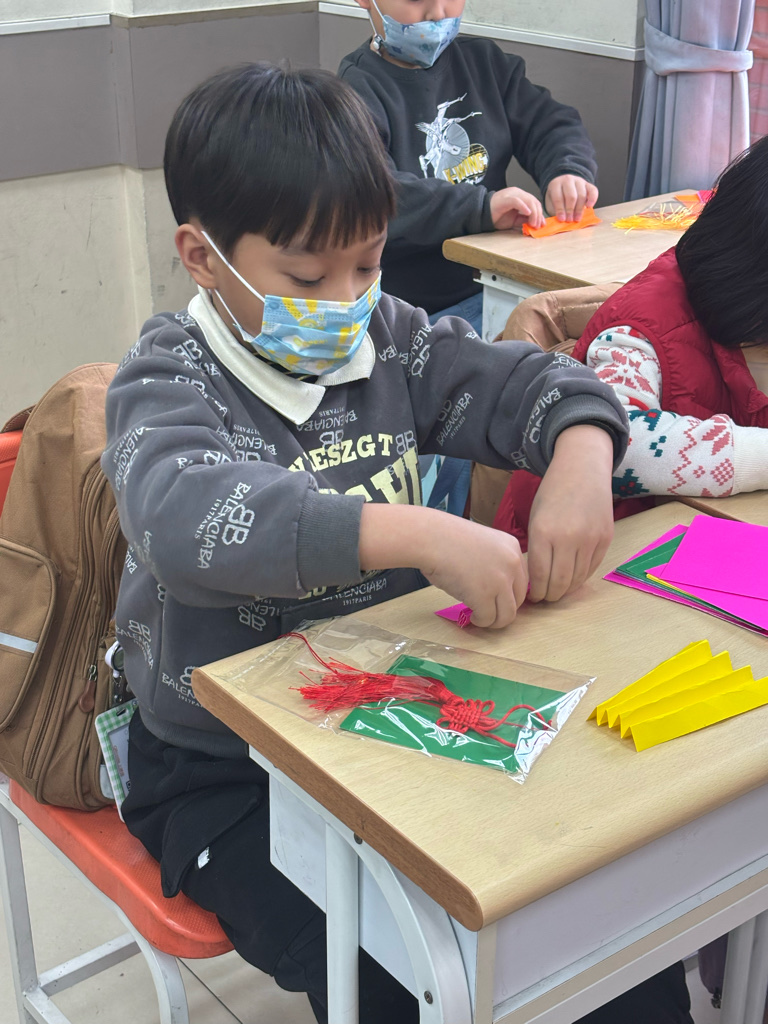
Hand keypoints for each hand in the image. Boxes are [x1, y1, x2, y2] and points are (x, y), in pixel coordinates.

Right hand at [359, 504, 527, 628]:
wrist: (429, 538)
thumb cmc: (446, 539)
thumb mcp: (482, 545)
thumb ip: (494, 563)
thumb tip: (495, 592)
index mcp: (512, 547)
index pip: (522, 580)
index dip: (509, 594)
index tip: (497, 599)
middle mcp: (512, 563)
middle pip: (519, 599)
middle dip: (503, 609)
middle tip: (487, 611)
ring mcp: (500, 580)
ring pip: (507, 615)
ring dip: (493, 620)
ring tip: (479, 616)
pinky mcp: (484, 596)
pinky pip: (487, 619)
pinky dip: (479, 621)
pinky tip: (470, 615)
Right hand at [490, 187, 544, 231]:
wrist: (482, 214)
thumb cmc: (496, 216)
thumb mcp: (514, 220)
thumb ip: (524, 219)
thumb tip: (534, 223)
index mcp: (520, 196)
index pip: (534, 202)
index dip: (540, 213)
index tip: (542, 224)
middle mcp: (517, 193)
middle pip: (534, 201)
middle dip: (538, 214)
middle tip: (537, 226)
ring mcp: (511, 194)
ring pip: (528, 200)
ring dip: (533, 213)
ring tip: (533, 223)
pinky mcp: (506, 199)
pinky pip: (517, 201)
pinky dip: (524, 207)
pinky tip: (527, 213)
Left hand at [527, 425, 613, 602]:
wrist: (582, 468)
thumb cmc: (553, 493)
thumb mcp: (535, 518)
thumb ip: (535, 547)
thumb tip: (535, 579)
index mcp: (543, 532)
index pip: (539, 575)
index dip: (536, 591)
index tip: (533, 597)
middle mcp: (567, 538)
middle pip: (559, 582)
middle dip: (550, 596)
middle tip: (545, 599)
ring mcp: (589, 539)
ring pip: (577, 579)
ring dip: (566, 590)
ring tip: (558, 591)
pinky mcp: (605, 538)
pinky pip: (592, 568)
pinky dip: (581, 577)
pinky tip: (572, 578)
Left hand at [544, 175, 598, 221]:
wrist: (565, 188)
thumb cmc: (558, 198)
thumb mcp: (552, 203)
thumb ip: (556, 210)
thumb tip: (562, 221)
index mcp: (556, 184)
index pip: (558, 197)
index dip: (560, 210)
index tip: (562, 219)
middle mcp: (567, 180)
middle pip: (571, 196)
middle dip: (570, 210)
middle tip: (570, 220)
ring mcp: (579, 181)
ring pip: (582, 195)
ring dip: (579, 209)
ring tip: (577, 219)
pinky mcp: (588, 184)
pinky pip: (593, 191)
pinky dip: (592, 199)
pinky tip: (589, 207)